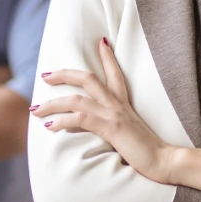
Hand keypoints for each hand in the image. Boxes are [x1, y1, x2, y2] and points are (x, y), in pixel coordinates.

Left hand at [32, 38, 178, 183]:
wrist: (164, 160)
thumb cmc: (149, 150)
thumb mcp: (131, 132)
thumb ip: (118, 125)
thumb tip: (104, 128)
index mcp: (124, 103)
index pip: (115, 73)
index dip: (108, 57)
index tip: (101, 41)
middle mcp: (117, 104)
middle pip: (87, 77)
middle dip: (63, 74)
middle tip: (45, 75)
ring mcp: (113, 114)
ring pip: (76, 99)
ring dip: (52, 103)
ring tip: (35, 110)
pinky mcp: (111, 127)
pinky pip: (81, 118)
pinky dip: (62, 121)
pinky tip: (50, 126)